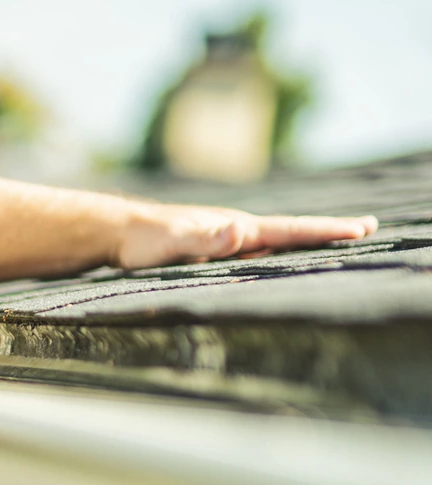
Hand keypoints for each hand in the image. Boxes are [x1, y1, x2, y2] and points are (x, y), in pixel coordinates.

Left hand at [115, 202, 375, 270]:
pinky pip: (253, 250)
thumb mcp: (173, 242)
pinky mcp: (211, 248)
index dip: (325, 231)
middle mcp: (236, 230)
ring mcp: (224, 238)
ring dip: (304, 240)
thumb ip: (206, 239)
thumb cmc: (142, 241)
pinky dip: (275, 250)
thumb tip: (240, 232)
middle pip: (290, 231)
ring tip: (334, 240)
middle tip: (368, 228)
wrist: (116, 231)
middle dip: (327, 231)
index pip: (290, 229)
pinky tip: (279, 256)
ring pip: (274, 240)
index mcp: (236, 228)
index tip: (361, 228)